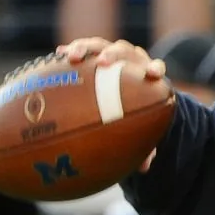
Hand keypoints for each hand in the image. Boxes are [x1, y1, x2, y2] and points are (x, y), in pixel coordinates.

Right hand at [58, 37, 166, 171]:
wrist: (127, 86)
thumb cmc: (138, 109)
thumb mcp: (143, 124)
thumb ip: (146, 143)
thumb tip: (144, 169)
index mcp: (147, 74)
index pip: (155, 67)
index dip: (155, 69)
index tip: (152, 74)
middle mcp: (129, 59)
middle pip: (124, 51)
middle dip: (114, 55)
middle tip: (103, 63)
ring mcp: (110, 53)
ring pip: (99, 45)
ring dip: (86, 48)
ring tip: (72, 57)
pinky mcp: (93, 52)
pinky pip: (81, 50)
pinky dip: (73, 50)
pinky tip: (59, 54)